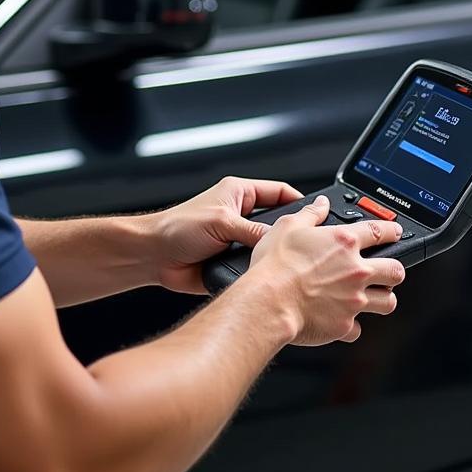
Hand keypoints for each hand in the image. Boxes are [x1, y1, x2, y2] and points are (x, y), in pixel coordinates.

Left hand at [149, 176, 303, 293]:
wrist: (154, 257)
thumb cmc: (177, 227)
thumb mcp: (221, 222)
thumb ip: (252, 230)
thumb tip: (279, 240)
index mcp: (240, 194)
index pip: (279, 192)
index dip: (299, 202)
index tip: (318, 214)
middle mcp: (241, 215)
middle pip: (278, 222)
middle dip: (290, 233)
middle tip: (309, 244)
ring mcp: (237, 240)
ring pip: (268, 248)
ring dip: (273, 256)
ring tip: (291, 264)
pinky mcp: (232, 263)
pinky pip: (254, 268)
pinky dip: (260, 273)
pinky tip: (269, 279)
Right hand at [247, 195, 404, 345]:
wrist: (269, 302)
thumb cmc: (276, 266)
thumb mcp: (288, 226)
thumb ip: (310, 213)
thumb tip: (321, 204)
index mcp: (344, 242)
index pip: (380, 231)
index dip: (392, 230)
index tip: (395, 232)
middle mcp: (355, 271)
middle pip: (395, 270)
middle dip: (395, 270)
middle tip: (389, 270)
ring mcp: (353, 300)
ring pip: (388, 302)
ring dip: (384, 298)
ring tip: (376, 297)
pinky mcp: (345, 325)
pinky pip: (358, 330)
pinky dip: (353, 326)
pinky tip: (344, 322)